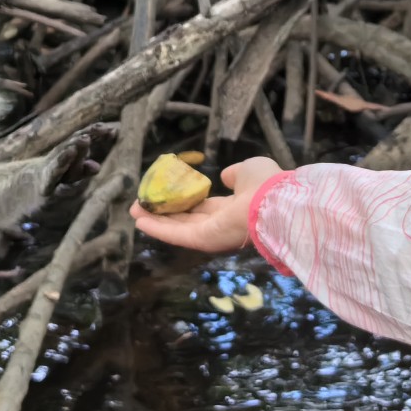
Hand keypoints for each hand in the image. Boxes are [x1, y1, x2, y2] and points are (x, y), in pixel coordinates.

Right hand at [131, 155, 284, 253]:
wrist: (276, 202)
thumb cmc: (265, 184)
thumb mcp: (249, 170)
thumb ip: (235, 174)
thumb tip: (226, 177)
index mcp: (234, 208)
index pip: (207, 208)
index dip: (188, 201)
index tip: (170, 194)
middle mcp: (222, 224)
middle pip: (188, 220)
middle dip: (166, 213)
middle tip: (144, 204)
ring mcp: (212, 234)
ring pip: (179, 228)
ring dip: (155, 220)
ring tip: (134, 210)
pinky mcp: (204, 241)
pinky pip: (177, 235)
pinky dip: (158, 229)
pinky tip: (140, 221)